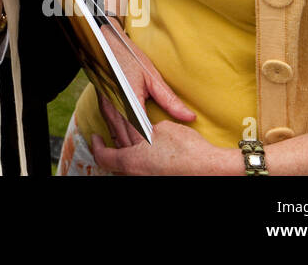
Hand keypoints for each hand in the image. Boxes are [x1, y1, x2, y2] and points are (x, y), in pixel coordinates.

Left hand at [91, 121, 239, 174]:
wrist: (212, 168)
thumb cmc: (187, 149)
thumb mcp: (162, 129)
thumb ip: (145, 129)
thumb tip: (143, 131)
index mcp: (131, 161)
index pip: (104, 156)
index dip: (97, 146)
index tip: (95, 137)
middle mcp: (137, 174)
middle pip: (118, 160)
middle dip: (114, 143)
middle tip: (113, 130)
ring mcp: (149, 178)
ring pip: (131, 166)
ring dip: (128, 152)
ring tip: (130, 141)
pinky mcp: (161, 178)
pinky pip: (144, 169)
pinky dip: (141, 160)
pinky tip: (147, 154)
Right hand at [96, 27, 194, 149]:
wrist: (103, 43)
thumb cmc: (128, 57)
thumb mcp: (152, 76)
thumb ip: (169, 100)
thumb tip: (189, 117)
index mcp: (129, 101)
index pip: (142, 134)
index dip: (154, 145)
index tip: (167, 151)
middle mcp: (115, 108)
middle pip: (129, 140)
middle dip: (143, 151)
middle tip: (161, 157)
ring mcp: (107, 108)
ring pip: (118, 137)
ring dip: (131, 147)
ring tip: (148, 155)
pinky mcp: (104, 107)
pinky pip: (113, 129)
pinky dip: (123, 138)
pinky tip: (133, 144)